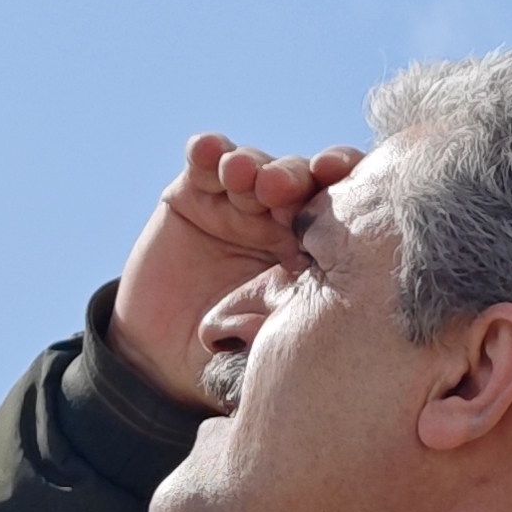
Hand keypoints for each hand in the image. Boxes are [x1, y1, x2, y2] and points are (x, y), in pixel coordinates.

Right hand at [112, 133, 351, 408]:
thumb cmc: (235, 357)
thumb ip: (296, 330)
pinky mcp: (194, 193)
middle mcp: (282, 218)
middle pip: (300, 179)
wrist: (166, 360)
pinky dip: (207, 152)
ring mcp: (238, 202)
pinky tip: (205, 151)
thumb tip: (317, 322)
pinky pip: (204, 163)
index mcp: (316, 251)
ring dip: (250, 164)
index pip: (342, 209)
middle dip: (291, 177)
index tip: (338, 178)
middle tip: (278, 188)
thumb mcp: (271, 349)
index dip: (345, 187)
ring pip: (255, 165)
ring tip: (240, 175)